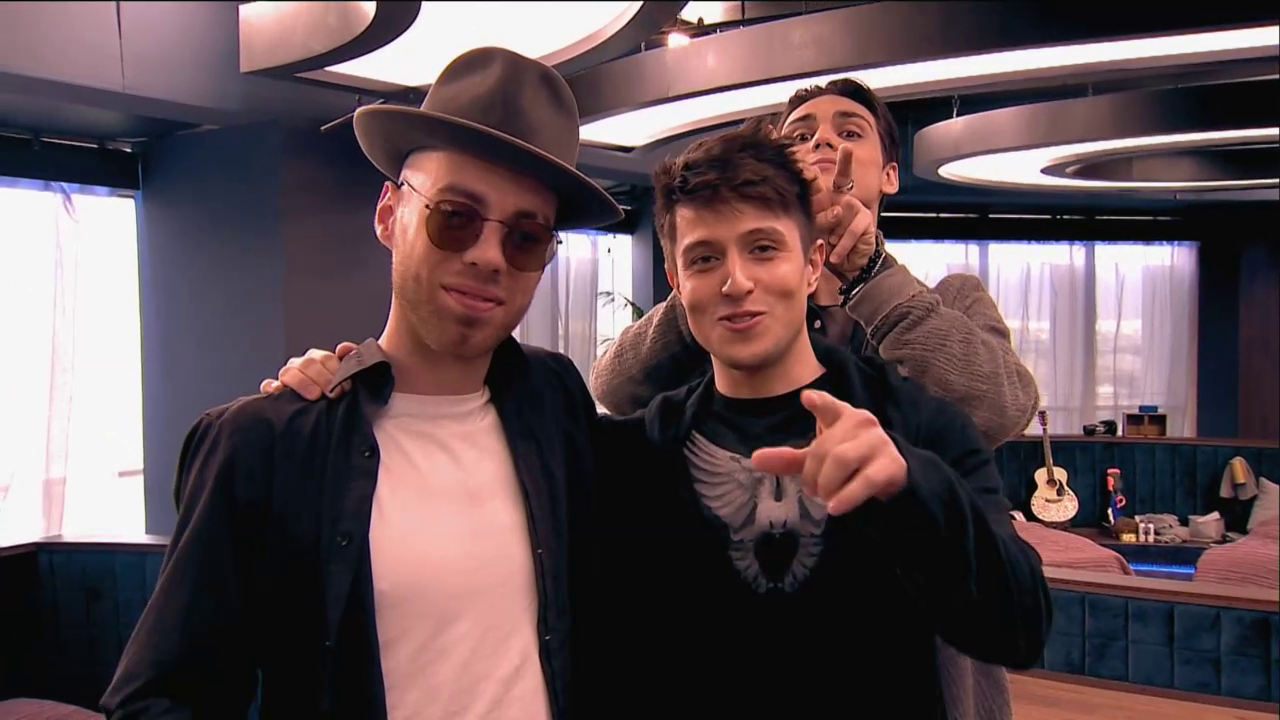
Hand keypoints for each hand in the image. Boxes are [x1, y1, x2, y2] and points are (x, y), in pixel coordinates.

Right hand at [258, 342, 358, 399]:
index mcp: (320, 360)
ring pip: (288, 372)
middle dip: (322, 377)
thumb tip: (343, 348)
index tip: (347, 386)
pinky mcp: (274, 391)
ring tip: (315, 395)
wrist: (327, 422)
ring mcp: (287, 377)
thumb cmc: (340, 396)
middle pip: (307, 363)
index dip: (336, 370)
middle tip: (334, 393)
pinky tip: (278, 391)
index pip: (325, 358)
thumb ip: (351, 359)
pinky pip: (268, 385)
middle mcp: (302, 366)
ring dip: (302, 382)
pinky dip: (272, 387)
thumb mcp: (350, 378)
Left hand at [751, 390, 906, 515]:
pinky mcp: (892, 465)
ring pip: (842, 460)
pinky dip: (847, 496)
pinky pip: (865, 481)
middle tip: (813, 490)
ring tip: (825, 498)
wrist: (892, 476)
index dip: (819, 402)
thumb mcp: (817, 459)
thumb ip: (788, 459)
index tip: (807, 398)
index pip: (828, 406)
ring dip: (827, 484)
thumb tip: (755, 459)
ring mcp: (878, 442)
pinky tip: (834, 508)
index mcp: (841, 415)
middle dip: (812, 475)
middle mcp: (861, 422)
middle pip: (824, 448)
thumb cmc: (849, 461)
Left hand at [810, 146, 877, 275]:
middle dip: (845, 160)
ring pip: (840, 214)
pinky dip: (841, 246)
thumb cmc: (826, 244)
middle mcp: (842, 198)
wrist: (844, 264)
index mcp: (825, 198)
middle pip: (844, 175)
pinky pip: (850, 231)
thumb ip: (813, 218)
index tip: (811, 156)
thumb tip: (812, 206)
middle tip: (847, 149)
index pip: (819, 178)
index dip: (813, 168)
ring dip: (833, 233)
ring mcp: (855, 207)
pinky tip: (836, 256)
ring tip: (830, 244)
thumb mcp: (814, 231)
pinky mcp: (865, 220)